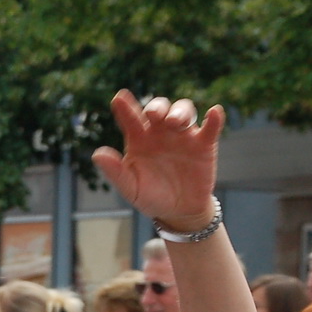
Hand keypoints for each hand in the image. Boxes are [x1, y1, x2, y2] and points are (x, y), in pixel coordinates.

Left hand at [92, 92, 224, 229]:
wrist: (178, 212)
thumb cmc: (150, 196)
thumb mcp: (130, 187)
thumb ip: (115, 171)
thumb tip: (97, 154)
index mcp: (139, 139)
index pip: (130, 118)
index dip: (125, 107)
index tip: (118, 99)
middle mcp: (161, 131)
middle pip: (160, 109)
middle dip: (157, 106)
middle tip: (153, 114)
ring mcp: (183, 135)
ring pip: (183, 111)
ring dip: (180, 111)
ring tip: (175, 122)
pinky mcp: (204, 144)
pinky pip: (210, 128)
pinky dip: (214, 119)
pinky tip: (214, 112)